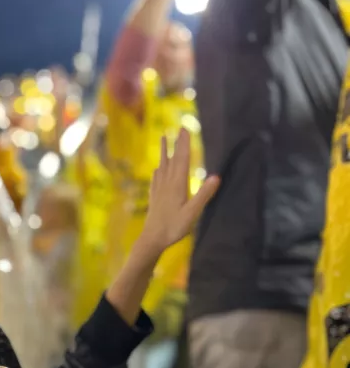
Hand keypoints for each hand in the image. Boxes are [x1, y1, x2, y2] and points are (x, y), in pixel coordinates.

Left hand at [136, 129, 218, 258]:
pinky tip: (156, 170)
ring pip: (162, 166)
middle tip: (178, 128)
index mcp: (177, 185)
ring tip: (163, 139)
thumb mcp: (192, 213)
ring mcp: (158, 190)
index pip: (182, 159)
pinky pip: (155, 179)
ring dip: (164, 152)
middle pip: (172, 160)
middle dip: (176, 143)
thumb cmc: (173, 228)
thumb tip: (216, 176)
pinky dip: (157, 170)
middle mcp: (166, 183)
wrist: (151, 239)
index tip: (185, 128)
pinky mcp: (154, 197)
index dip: (184, 144)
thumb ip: (203, 195)